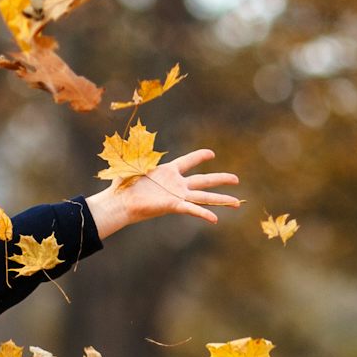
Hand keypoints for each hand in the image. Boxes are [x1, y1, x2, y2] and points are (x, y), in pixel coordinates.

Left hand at [86, 148, 239, 239]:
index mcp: (168, 171)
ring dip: (221, 199)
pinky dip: (204, 213)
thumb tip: (135, 138)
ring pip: (204, 196)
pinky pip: (192, 209)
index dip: (198, 157)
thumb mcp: (134, 164)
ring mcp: (176, 196)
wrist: (118, 202)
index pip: (188, 161)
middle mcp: (176, 184)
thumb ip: (141, 154)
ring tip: (237, 202)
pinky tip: (216, 218)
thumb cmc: (123, 185)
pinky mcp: (173, 206)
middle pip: (204, 180)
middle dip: (221, 179)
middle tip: (236, 179)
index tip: (211, 154)